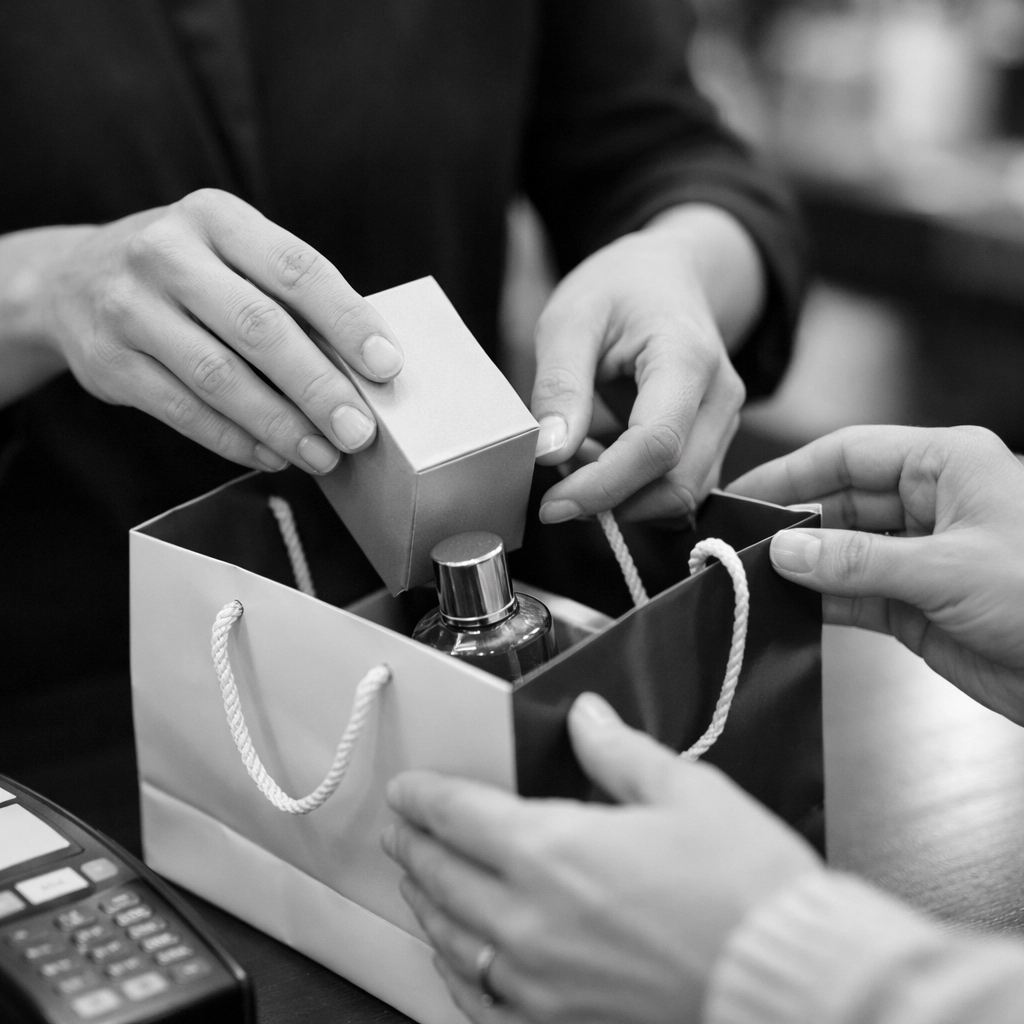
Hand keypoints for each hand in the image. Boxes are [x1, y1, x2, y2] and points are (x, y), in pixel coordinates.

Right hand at [34, 189, 403, 473]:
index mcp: (215, 216)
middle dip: (318, 387)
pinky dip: (237, 440)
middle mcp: (166, 253)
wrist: (70, 280)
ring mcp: (130, 308)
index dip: (347, 321)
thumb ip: (289, 296)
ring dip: (281, 425)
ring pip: (220, 378)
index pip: (296, 269)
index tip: (387, 366)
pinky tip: (274, 455)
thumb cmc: (185, 272)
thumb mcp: (230, 253)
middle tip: (359, 430)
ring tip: (324, 455)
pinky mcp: (110, 363)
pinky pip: (185, 412)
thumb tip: (365, 365)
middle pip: (259, 329)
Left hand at [383, 692, 819, 1023]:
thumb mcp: (686, 793)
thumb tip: (585, 717)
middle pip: (443, 874)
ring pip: (452, 938)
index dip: (425, 797)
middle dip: (414, 845)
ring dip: (425, 903)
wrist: (788, 983)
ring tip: (414, 882)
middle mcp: (530, 919)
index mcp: (555, 851)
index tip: (407, 789)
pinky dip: (454, 973)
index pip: (460, 815)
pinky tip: (450, 960)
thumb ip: (619, 753)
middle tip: (400, 828)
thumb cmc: (745, 888)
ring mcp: (539, 983)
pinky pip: (481, 1002)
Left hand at [532, 205, 760, 523]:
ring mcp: (725, 423)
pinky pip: (680, 489)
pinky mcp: (714, 442)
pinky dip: (638, 492)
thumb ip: (560, 386)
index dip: (603, 486)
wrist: (666, 275)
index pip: (656, 445)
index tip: (553, 505)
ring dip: (624, 499)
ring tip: (581, 457)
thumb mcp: (570, 320)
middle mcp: (721, 397)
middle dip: (611, 500)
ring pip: (682, 496)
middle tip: (559, 477)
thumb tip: (550, 453)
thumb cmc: (617, 290)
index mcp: (687, 358)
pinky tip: (606, 461)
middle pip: (677, 484)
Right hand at [728, 425, 1023, 723]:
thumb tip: (784, 550)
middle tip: (737, 544)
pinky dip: (822, 599)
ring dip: (802, 565)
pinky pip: (855, 593)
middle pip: (840, 502)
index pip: (849, 454)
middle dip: (792, 523)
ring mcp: (923, 556)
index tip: (742, 494)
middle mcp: (931, 503)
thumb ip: (857, 560)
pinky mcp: (918, 604)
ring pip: (843, 550)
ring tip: (750, 575)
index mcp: (947, 465)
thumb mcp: (947, 569)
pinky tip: (787, 603)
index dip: (792, 472)